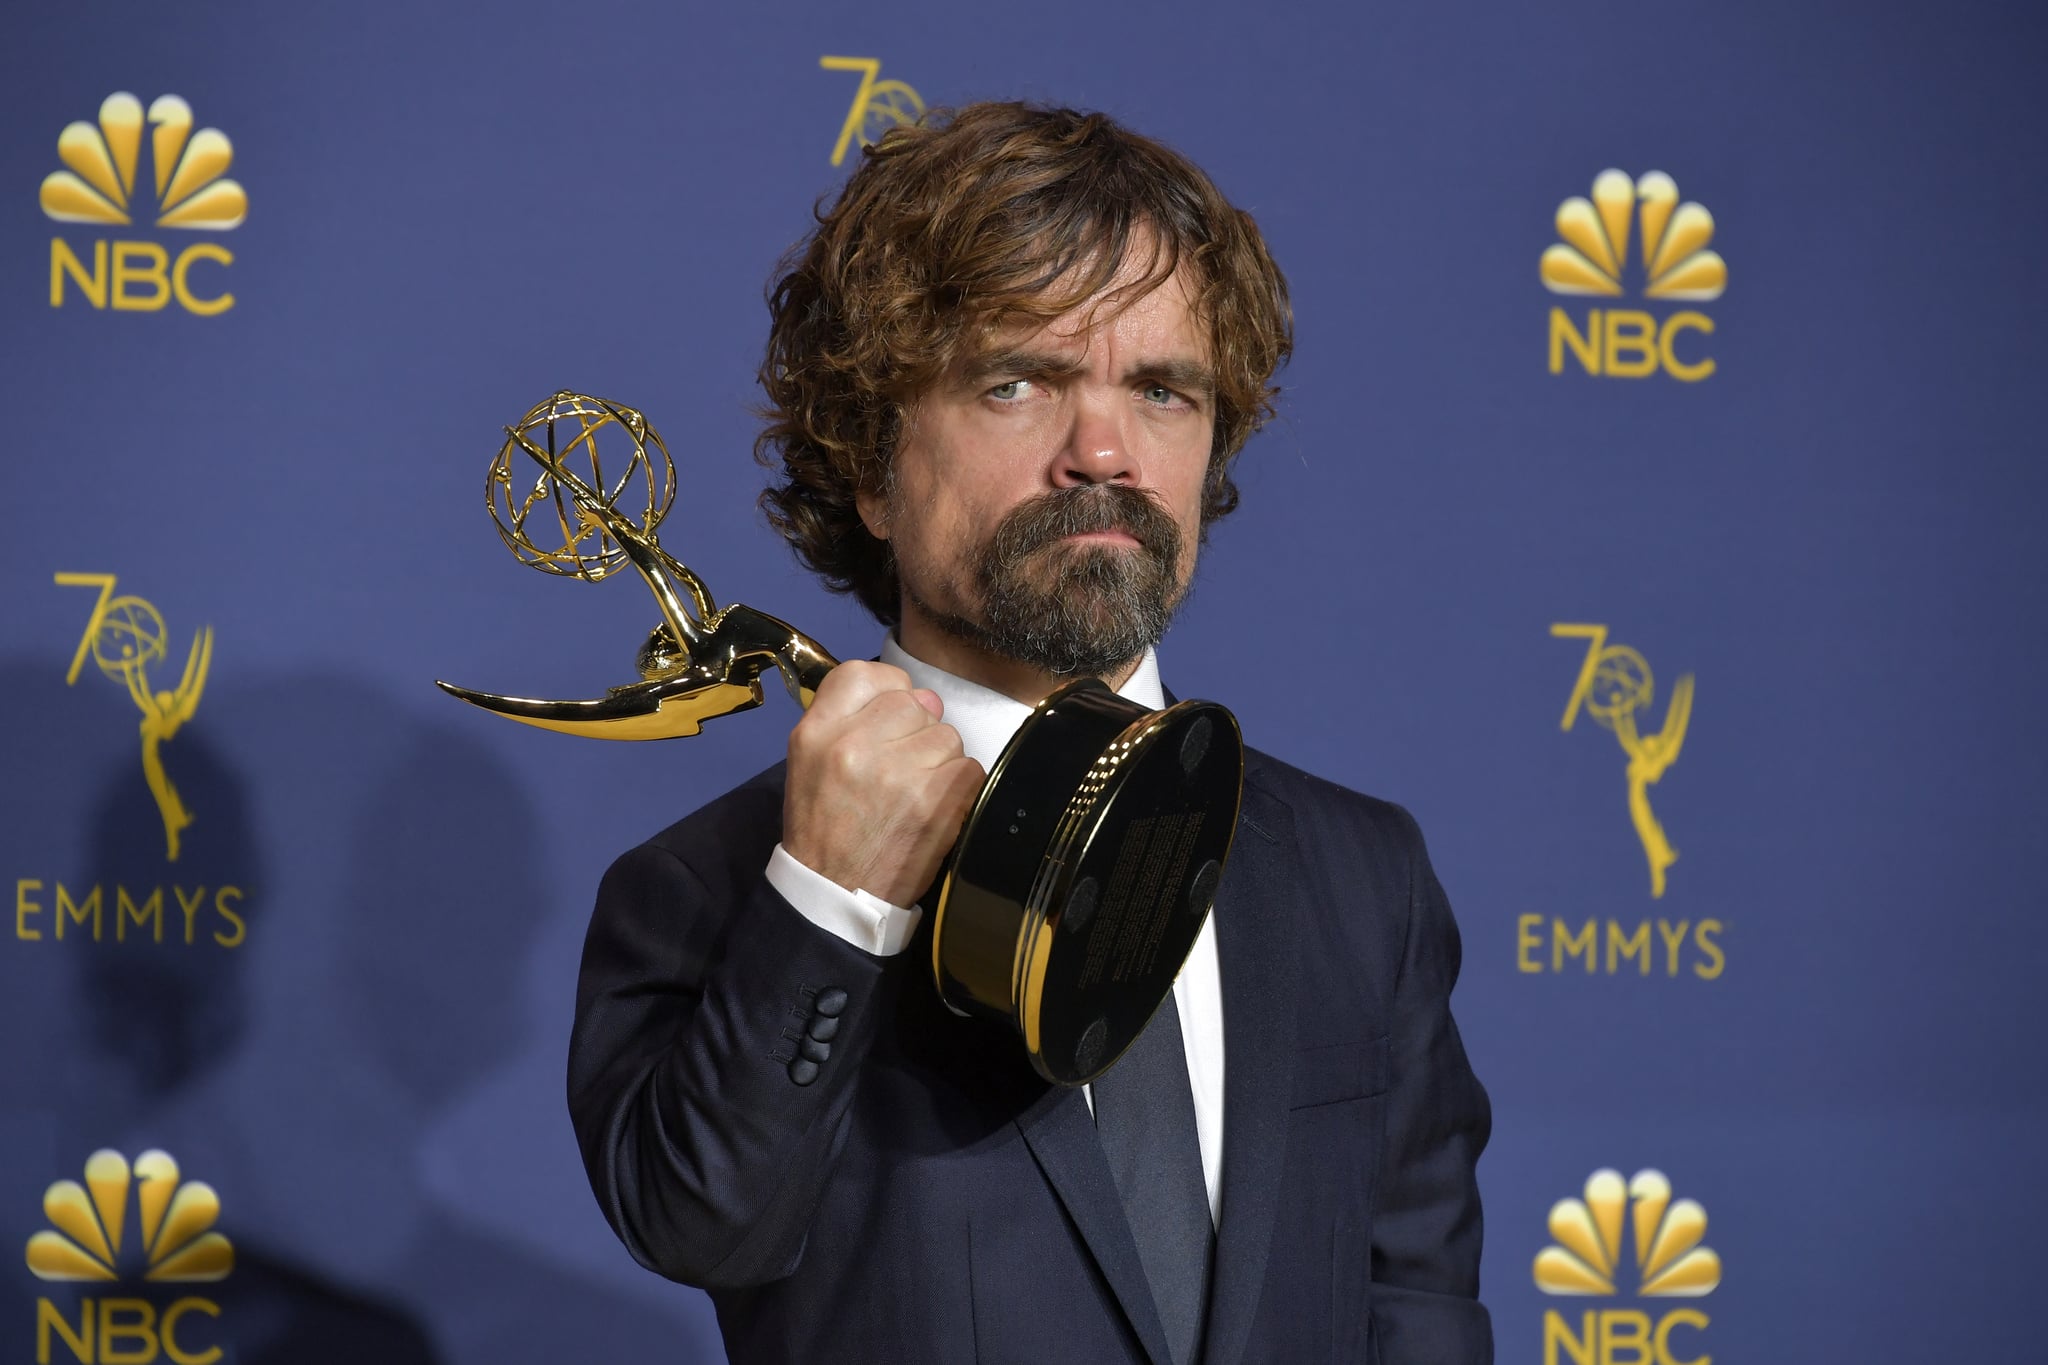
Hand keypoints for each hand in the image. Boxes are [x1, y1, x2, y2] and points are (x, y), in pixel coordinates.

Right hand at [782, 662, 985, 907]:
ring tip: (914, 793)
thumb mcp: (810, 762)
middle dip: (916, 731)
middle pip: (915, 702)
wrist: (836, 894)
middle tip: (900, 769)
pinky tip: (934, 809)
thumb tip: (925, 697)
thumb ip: (854, 718)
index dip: (888, 689)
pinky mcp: (935, 800)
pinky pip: (968, 767)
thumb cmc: (824, 825)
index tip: (890, 718)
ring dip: (939, 762)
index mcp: (817, 732)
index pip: (864, 674)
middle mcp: (855, 744)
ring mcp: (898, 771)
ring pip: (946, 735)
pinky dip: (959, 788)